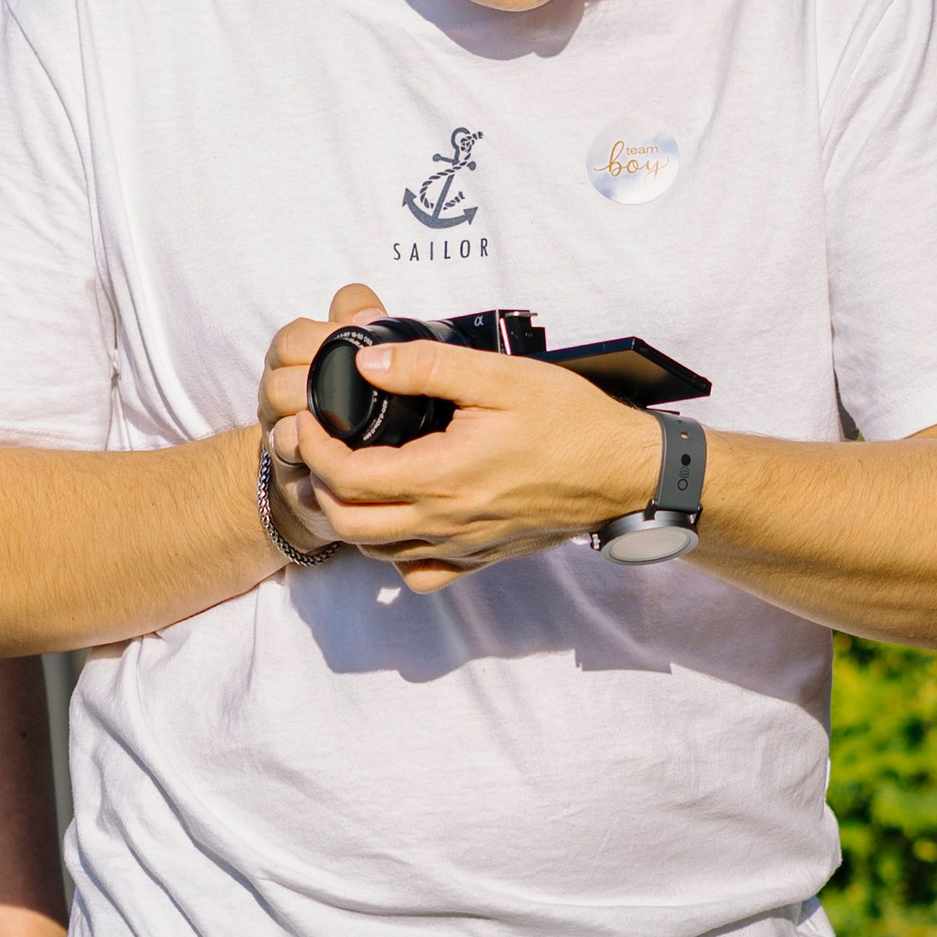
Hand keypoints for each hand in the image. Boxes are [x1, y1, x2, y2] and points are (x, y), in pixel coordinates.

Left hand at [259, 279, 660, 591]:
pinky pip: (419, 573)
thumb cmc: (571, 421)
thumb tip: (368, 362)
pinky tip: (400, 517)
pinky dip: (393, 552)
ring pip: (376, 550)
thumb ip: (428, 366)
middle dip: (320, 484)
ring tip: (351, 473)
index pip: (347, 478)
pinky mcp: (480, 557)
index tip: (311, 418)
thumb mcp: (500, 376)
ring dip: (350, 516)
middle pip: (348, 523)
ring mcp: (462, 546)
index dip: (316, 448)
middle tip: (320, 445)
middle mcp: (445, 522)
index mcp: (442, 477)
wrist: (625, 473)